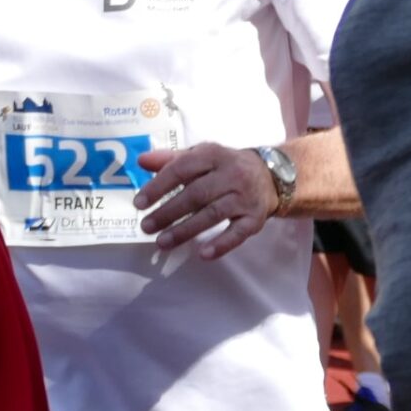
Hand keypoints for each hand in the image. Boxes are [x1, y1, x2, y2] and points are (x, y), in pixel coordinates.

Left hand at [135, 141, 280, 259]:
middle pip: (196, 195)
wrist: (271, 175)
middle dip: (168, 212)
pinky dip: (221, 244)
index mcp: (213, 155)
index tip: (139, 203)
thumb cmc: (224, 166)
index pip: (182, 169)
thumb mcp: (200, 155)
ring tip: (162, 242)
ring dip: (186, 230)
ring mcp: (244, 198)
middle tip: (146, 226)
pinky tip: (203, 254)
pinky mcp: (255, 218)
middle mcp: (231, 175)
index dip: (159, 186)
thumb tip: (141, 161)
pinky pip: (238, 233)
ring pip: (213, 215)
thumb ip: (170, 159)